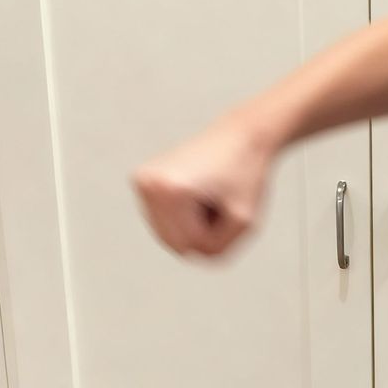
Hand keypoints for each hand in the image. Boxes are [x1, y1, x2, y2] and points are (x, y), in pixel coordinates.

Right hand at [131, 115, 272, 256]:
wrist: (241, 134)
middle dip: (201, 230)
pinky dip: (184, 215)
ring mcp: (141, 181)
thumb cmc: (245, 173)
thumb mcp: (243, 222)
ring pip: (168, 235)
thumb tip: (185, 253)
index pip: (189, 244)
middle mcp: (147, 183)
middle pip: (174, 242)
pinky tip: (196, 190)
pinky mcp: (142, 181)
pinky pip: (165, 221)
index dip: (216, 232)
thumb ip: (215, 250)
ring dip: (193, 224)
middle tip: (217, 200)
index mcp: (168, 190)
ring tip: (207, 194)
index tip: (226, 203)